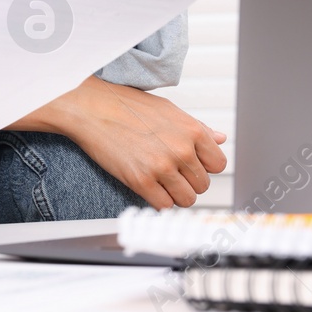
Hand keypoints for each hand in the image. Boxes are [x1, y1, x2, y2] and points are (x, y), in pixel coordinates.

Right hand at [13, 77, 227, 208]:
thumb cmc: (126, 105)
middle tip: (170, 171)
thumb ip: (197, 127)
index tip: (191, 164)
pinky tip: (148, 186)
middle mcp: (181, 149)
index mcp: (191, 130)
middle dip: (188, 181)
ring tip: (160, 181)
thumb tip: (219, 139)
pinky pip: (164, 206)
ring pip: (187, 199)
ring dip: (175, 194)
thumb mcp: (168, 109)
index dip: (204, 166)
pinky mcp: (141, 181)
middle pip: (203, 184)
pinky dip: (158, 200)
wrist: (91, 108)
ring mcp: (162, 167)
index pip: (218, 164)